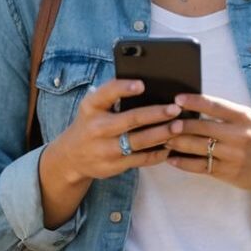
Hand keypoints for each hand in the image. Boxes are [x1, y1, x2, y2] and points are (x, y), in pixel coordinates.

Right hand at [45, 79, 179, 182]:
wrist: (71, 157)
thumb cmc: (89, 123)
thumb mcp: (92, 106)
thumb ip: (112, 95)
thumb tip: (145, 85)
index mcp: (91, 107)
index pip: (107, 93)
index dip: (124, 88)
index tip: (142, 84)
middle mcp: (97, 128)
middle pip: (131, 119)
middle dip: (156, 114)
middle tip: (175, 109)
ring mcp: (106, 149)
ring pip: (139, 141)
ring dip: (162, 134)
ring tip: (179, 127)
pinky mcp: (114, 166)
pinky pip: (141, 159)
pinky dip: (158, 153)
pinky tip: (171, 146)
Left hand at [163, 93, 250, 197]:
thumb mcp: (248, 120)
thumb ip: (225, 114)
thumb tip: (193, 107)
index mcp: (243, 117)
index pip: (214, 105)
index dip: (193, 101)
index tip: (177, 99)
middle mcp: (238, 135)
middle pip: (201, 128)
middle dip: (179, 125)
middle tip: (163, 122)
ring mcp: (233, 155)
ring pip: (197, 147)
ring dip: (177, 143)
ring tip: (163, 139)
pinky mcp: (227, 172)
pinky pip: (200, 166)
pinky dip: (183, 163)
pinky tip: (171, 159)